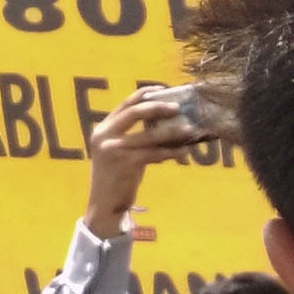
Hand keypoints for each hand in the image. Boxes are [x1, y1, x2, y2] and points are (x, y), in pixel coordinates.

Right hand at [84, 87, 190, 238]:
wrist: (104, 204)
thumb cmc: (117, 177)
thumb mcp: (120, 152)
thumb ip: (135, 136)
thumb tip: (167, 123)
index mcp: (102, 129)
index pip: (125, 104)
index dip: (145, 94)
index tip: (163, 89)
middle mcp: (104, 136)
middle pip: (134, 112)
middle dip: (158, 107)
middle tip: (178, 108)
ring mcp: (113, 149)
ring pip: (149, 134)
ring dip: (173, 131)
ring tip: (191, 130)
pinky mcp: (125, 163)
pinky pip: (154, 153)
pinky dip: (171, 152)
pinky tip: (183, 152)